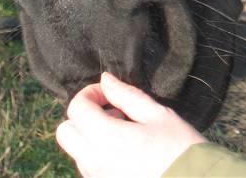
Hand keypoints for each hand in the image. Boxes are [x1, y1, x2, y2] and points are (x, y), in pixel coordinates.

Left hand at [56, 72, 206, 177]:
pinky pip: (88, 167)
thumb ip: (126, 95)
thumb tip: (106, 80)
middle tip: (112, 112)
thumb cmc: (180, 148)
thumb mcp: (157, 114)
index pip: (76, 108)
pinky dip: (97, 153)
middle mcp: (95, 162)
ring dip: (90, 136)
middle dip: (83, 116)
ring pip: (76, 151)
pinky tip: (126, 151)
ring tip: (124, 132)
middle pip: (65, 133)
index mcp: (107, 138)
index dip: (90, 93)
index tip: (109, 93)